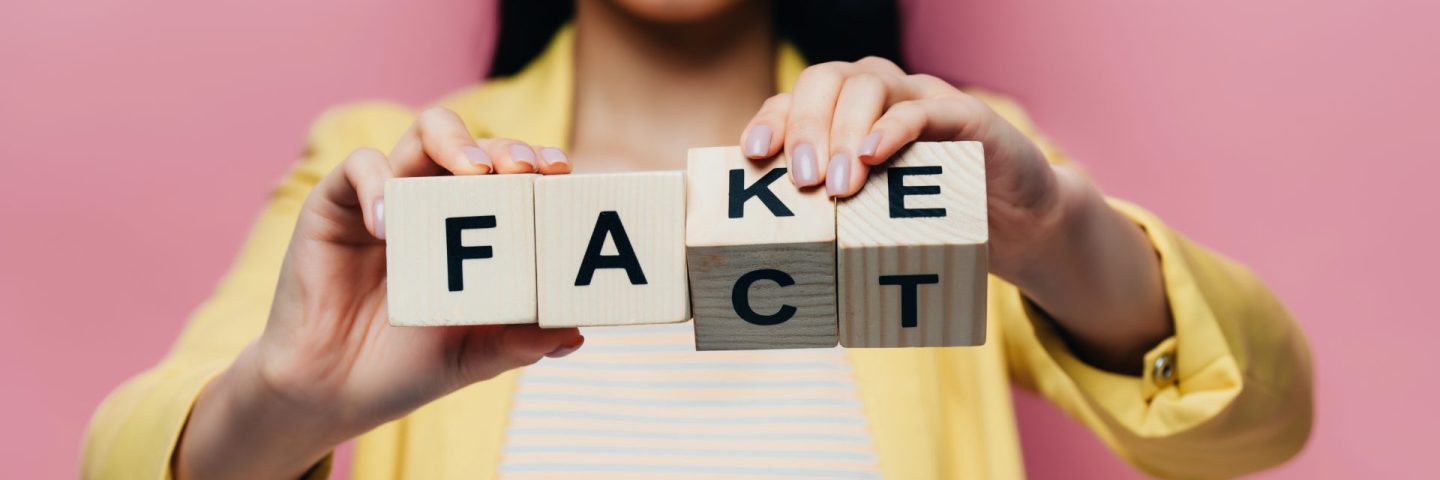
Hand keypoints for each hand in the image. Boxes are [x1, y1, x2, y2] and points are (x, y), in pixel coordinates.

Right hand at [175, 107, 582, 479]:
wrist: (332, 391)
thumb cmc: (408, 366)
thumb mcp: (473, 357)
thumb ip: (519, 343)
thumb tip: (574, 335)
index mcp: (478, 228)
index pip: (516, 178)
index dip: (540, 165)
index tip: (561, 173)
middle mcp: (437, 201)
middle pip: (477, 145)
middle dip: (504, 147)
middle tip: (522, 169)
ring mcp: (390, 198)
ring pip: (424, 135)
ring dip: (454, 142)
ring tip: (474, 171)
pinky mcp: (338, 205)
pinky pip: (359, 167)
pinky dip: (378, 183)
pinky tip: (389, 223)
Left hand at [741, 58, 1172, 370]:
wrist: (1015, 224)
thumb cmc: (930, 220)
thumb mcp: (871, 217)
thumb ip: (831, 217)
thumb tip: (772, 256)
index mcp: (844, 115)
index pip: (795, 99)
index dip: (771, 120)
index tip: (754, 155)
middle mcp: (877, 96)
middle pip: (825, 81)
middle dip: (805, 127)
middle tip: (803, 182)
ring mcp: (920, 99)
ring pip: (868, 84)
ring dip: (845, 131)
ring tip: (839, 184)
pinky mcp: (964, 115)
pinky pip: (922, 107)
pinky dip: (892, 127)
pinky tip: (873, 154)